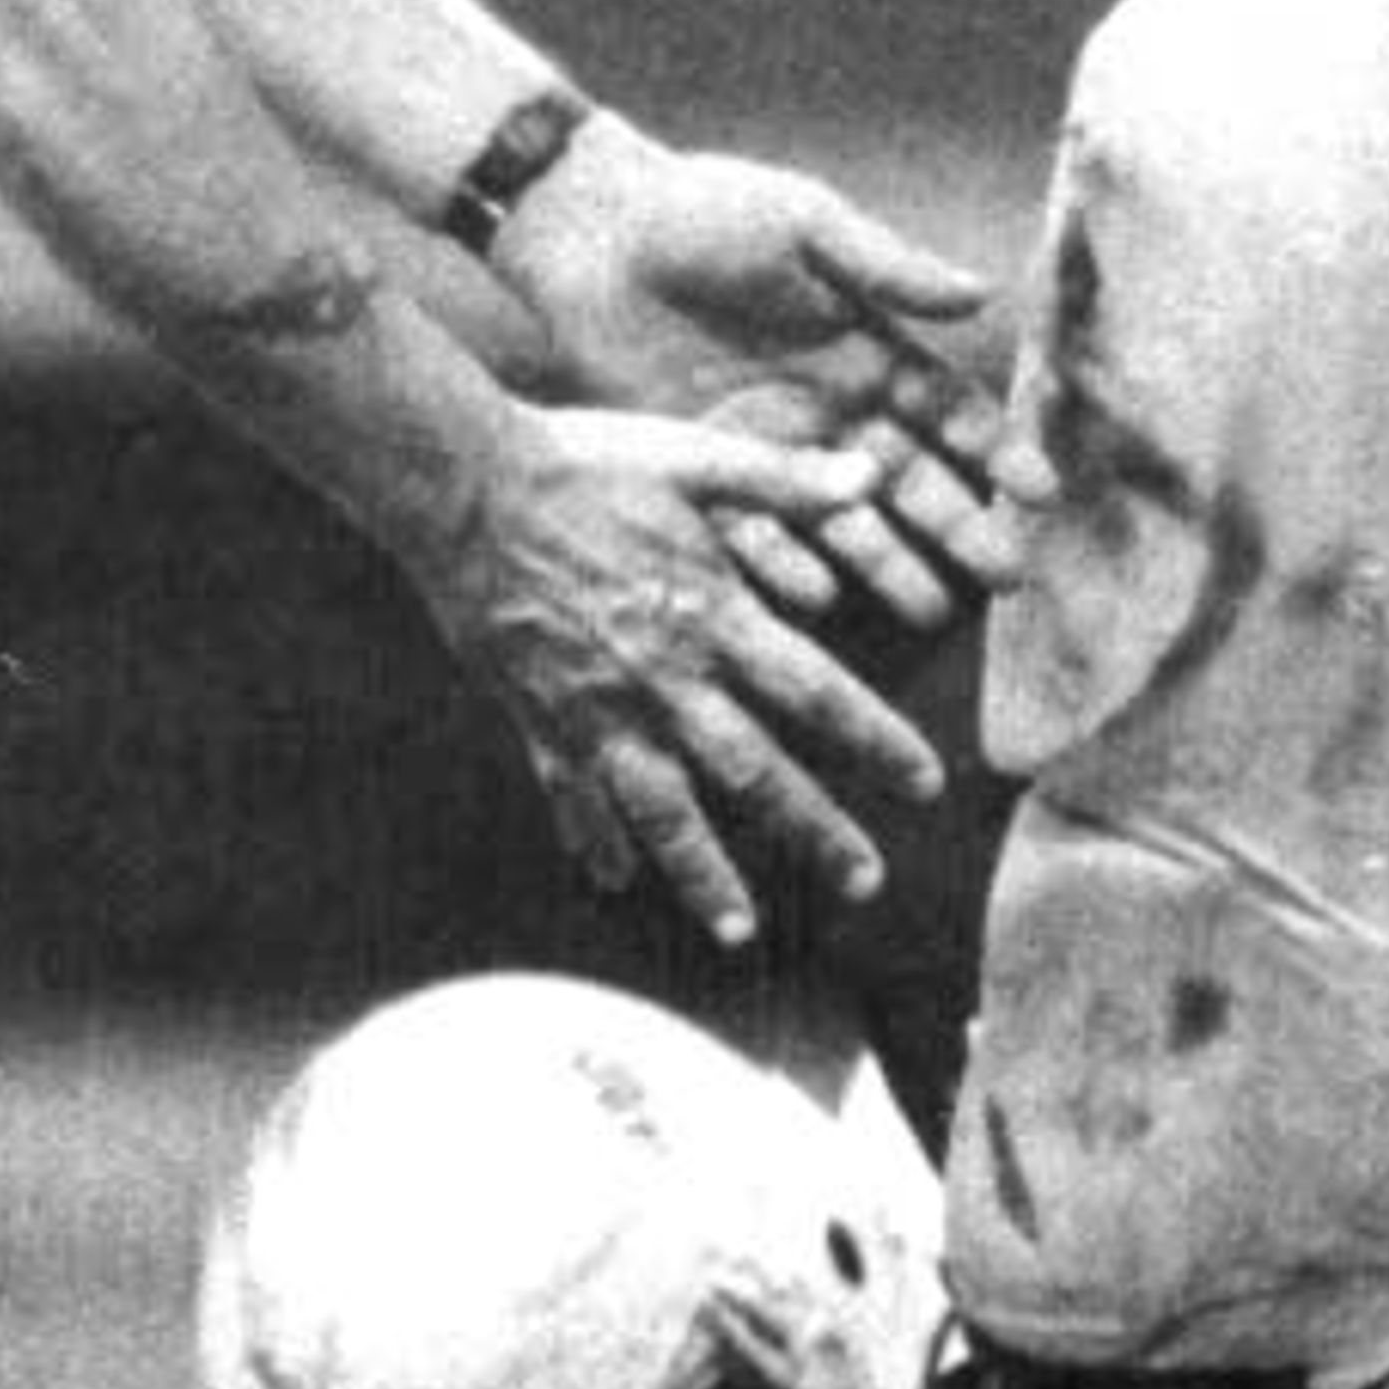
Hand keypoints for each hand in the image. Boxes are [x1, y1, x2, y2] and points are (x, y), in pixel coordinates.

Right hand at [424, 392, 947, 945]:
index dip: (875, 739)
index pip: (815, 693)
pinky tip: (614, 879)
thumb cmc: (583, 463)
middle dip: (814, 831)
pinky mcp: (539, 718)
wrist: (463, 489)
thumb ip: (785, 479)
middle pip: (752, 773)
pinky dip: (594, 839)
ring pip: (661, 810)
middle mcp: (663, 678)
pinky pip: (572, 795)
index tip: (926, 782)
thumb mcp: (694, 457)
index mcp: (712, 616)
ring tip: (739, 931)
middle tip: (868, 881)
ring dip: (704, 875)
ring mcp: (598, 709)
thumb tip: (873, 475)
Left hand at [500, 129, 1019, 629]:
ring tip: (934, 612)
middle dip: (961, 527)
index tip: (1040, 494)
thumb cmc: (704, 210)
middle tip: (1007, 578)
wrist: (591, 234)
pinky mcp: (706, 473)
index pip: (949, 411)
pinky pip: (754, 530)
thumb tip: (983, 294)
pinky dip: (788, 563)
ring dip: (889, 564)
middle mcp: (829, 411)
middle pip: (911, 480)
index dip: (996, 451)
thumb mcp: (806, 223)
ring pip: (845, 519)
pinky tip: (822, 597)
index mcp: (865, 350)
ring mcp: (771, 448)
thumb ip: (888, 267)